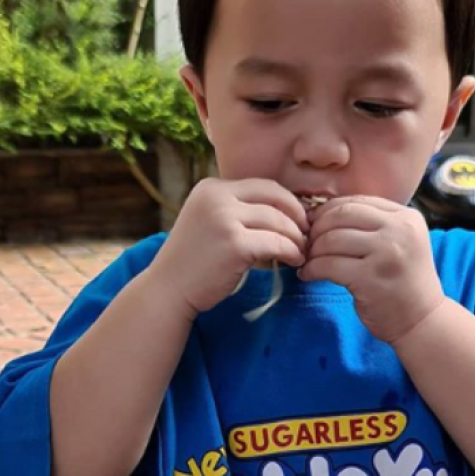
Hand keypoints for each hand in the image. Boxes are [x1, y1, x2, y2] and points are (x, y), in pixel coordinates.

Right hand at [151, 178, 309, 319]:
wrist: (168, 289)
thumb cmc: (193, 262)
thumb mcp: (209, 222)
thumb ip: (236, 211)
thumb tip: (283, 212)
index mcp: (211, 187)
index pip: (263, 186)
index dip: (287, 201)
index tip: (299, 219)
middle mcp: (217, 197)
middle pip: (274, 198)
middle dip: (297, 216)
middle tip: (307, 235)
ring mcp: (224, 218)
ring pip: (278, 221)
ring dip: (296, 237)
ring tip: (301, 252)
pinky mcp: (234, 243)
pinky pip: (276, 243)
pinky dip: (291, 252)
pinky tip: (294, 262)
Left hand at [299, 195, 445, 344]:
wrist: (422, 320)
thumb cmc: (402, 282)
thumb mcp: (398, 243)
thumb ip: (370, 225)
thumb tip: (319, 213)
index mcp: (406, 217)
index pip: (356, 202)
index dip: (327, 210)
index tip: (313, 223)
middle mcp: (399, 231)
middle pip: (341, 215)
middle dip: (317, 228)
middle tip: (307, 243)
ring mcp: (386, 254)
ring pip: (331, 239)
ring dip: (312, 251)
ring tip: (308, 261)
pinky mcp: (369, 278)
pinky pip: (327, 265)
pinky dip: (311, 269)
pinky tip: (308, 275)